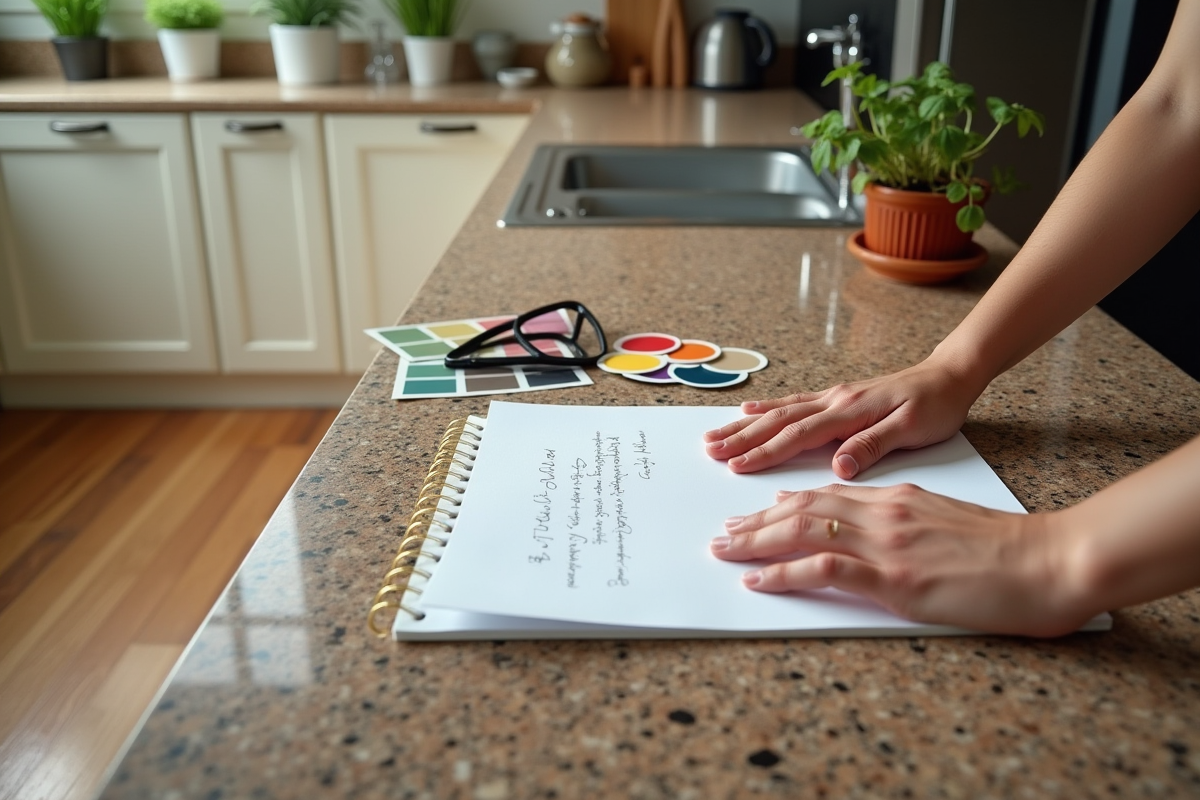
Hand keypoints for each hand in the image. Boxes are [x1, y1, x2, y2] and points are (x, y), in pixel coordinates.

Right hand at [703, 357, 983, 477]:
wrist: (951, 375)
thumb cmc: (937, 406)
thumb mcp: (914, 431)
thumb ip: (873, 446)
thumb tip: (839, 466)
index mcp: (849, 412)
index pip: (798, 436)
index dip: (765, 453)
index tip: (736, 466)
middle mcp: (835, 401)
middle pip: (778, 421)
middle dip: (741, 437)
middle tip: (709, 450)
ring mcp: (834, 397)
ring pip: (779, 411)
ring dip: (744, 425)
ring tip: (715, 435)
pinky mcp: (838, 397)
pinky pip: (793, 402)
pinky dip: (767, 408)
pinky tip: (749, 410)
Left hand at [710, 483, 1092, 636]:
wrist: (1047, 560)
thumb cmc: (1006, 548)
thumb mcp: (945, 518)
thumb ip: (901, 517)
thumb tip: (863, 522)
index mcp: (896, 499)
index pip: (826, 493)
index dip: (784, 501)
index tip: (755, 510)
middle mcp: (883, 513)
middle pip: (803, 506)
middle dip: (756, 519)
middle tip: (723, 530)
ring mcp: (885, 544)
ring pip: (802, 530)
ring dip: (755, 540)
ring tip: (724, 548)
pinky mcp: (893, 579)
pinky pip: (823, 569)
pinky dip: (783, 573)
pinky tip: (757, 579)